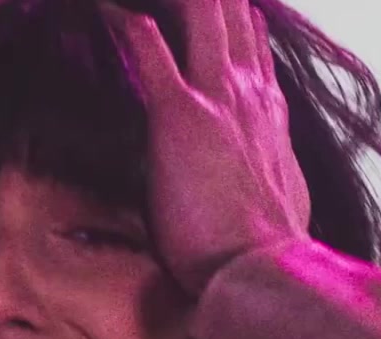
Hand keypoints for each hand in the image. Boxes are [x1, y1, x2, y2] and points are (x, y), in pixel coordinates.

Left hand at [102, 0, 311, 296]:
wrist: (261, 270)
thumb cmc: (261, 250)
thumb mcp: (275, 198)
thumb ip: (261, 173)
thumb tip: (254, 185)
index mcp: (267, 113)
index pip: (250, 43)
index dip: (231, 16)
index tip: (217, 2)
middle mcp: (249, 93)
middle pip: (230, 13)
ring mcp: (219, 99)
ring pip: (203, 11)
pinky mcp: (182, 115)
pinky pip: (149, 49)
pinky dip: (124, 22)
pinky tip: (105, 9)